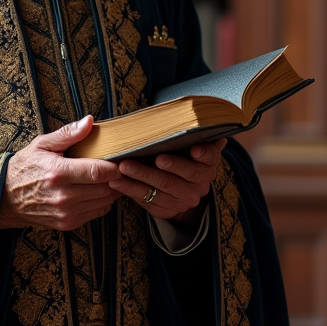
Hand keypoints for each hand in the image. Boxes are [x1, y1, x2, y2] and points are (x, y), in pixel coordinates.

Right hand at [0, 116, 120, 230]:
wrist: (6, 197)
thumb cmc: (26, 167)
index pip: (97, 171)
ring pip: (105, 201)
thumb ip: (68, 133)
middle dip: (115, 177)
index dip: (114, 166)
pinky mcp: (67, 223)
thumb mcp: (42, 144)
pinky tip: (95, 190)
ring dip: (110, 189)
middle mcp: (63, 196)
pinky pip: (97, 212)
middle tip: (116, 166)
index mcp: (58, 173)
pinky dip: (102, 201)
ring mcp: (66, 212)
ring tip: (106, 177)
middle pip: (105, 187)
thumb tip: (89, 121)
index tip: (119, 158)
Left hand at [109, 139, 226, 223]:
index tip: (194, 148)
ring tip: (121, 168)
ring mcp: (185, 199)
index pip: (209, 157)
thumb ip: (193, 133)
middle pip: (179, 176)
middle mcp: (200, 184)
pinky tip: (116, 182)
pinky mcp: (168, 210)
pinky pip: (149, 201)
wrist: (182, 189)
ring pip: (162, 189)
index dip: (203, 153)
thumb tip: (204, 116)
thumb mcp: (190, 144)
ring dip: (138, 178)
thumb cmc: (182, 156)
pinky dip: (131, 190)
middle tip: (135, 160)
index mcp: (208, 164)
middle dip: (156, 168)